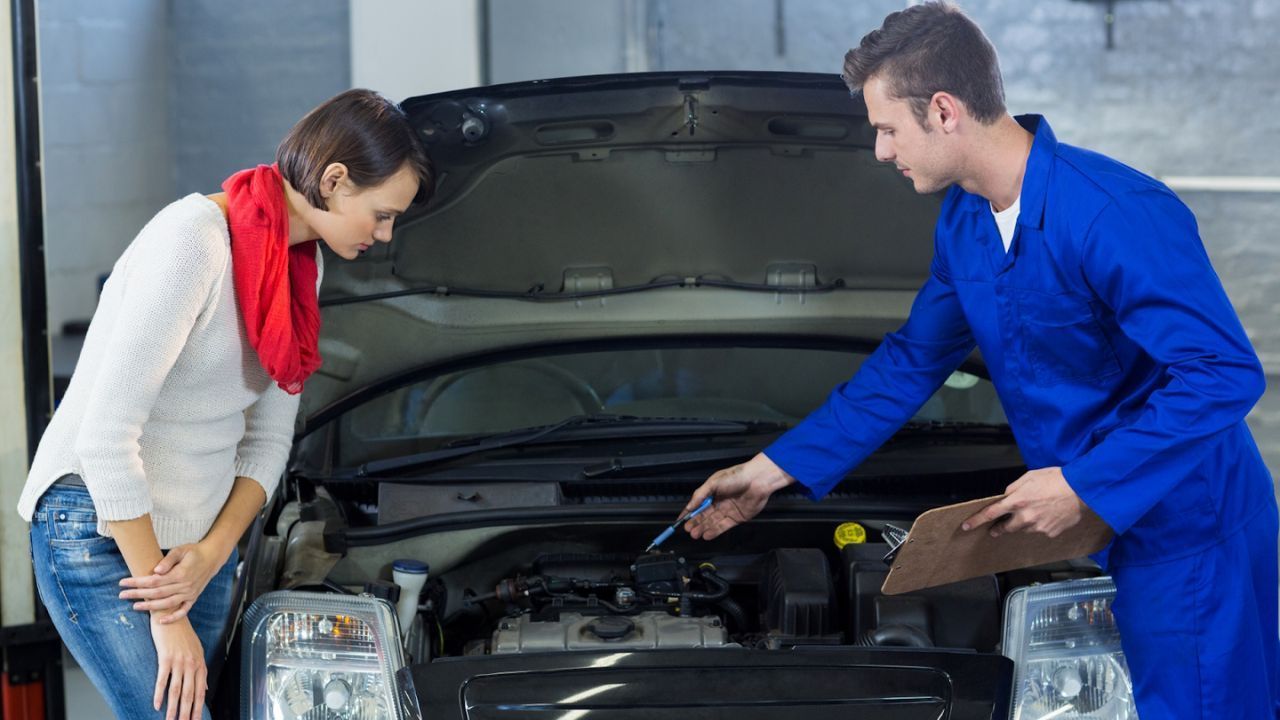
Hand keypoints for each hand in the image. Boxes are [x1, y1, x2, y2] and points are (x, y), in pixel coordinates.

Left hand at [120, 541, 224, 622]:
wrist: (212, 557)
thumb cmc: (194, 552)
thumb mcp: (181, 550)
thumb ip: (168, 560)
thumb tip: (155, 571)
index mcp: (180, 573)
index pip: (154, 581)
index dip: (137, 582)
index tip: (123, 582)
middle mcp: (185, 585)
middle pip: (157, 593)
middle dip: (138, 594)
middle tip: (122, 595)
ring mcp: (189, 593)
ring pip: (167, 604)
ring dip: (150, 607)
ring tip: (135, 606)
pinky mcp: (193, 598)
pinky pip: (183, 611)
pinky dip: (173, 618)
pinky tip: (161, 622)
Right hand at [150, 616, 205, 719]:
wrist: (171, 615)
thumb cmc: (182, 634)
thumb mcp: (196, 651)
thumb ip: (200, 671)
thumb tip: (204, 688)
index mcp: (199, 663)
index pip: (200, 691)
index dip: (198, 708)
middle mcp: (191, 664)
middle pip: (190, 694)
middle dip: (187, 712)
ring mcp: (179, 661)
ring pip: (177, 690)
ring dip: (173, 708)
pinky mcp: (165, 657)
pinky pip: (162, 680)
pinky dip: (159, 694)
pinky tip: (157, 705)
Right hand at [682, 453, 795, 540]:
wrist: (758, 480)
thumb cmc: (738, 476)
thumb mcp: (714, 482)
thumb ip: (700, 495)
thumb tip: (689, 506)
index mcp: (712, 491)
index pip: (697, 504)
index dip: (689, 512)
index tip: (681, 520)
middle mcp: (719, 501)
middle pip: (704, 515)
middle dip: (695, 523)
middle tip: (688, 529)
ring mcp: (728, 510)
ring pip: (713, 522)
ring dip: (703, 528)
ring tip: (695, 534)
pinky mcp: (737, 518)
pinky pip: (723, 526)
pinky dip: (714, 531)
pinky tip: (706, 534)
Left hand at [961, 466, 1086, 537]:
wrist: (1082, 490)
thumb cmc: (1057, 479)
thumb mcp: (1030, 477)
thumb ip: (1013, 488)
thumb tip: (1005, 496)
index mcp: (1017, 501)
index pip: (990, 513)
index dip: (977, 521)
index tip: (967, 526)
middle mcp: (1026, 517)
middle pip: (1005, 528)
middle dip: (1000, 528)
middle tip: (997, 528)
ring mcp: (1038, 527)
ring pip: (1024, 529)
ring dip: (1023, 523)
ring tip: (1036, 511)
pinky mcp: (1050, 533)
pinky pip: (1040, 531)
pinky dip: (1041, 524)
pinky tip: (1049, 514)